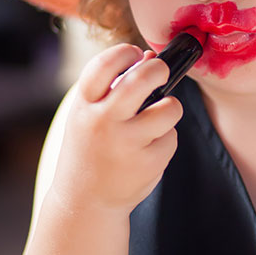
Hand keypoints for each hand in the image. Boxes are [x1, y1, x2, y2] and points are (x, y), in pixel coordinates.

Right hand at [49, 43, 181, 213]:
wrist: (84, 201)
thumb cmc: (90, 148)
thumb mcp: (88, 115)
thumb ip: (113, 86)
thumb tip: (149, 56)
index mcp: (84, 106)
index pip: (104, 65)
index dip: (125, 52)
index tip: (136, 53)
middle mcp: (103, 122)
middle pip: (143, 80)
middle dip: (159, 70)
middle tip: (161, 73)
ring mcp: (126, 144)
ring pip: (169, 109)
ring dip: (170, 109)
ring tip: (158, 118)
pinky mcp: (148, 163)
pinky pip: (171, 138)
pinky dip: (165, 140)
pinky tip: (148, 151)